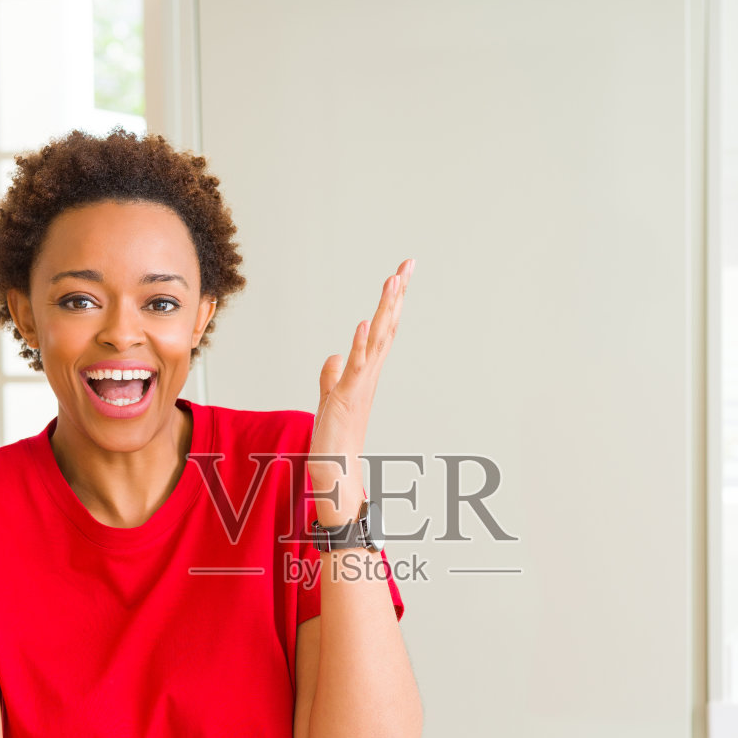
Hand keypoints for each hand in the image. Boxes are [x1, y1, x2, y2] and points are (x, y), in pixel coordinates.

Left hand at [310, 258, 413, 526]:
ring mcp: (359, 385)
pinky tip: (364, 323)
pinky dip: (360, 345)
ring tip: (393, 281)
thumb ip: (331, 376)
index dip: (391, 301)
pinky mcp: (345, 398)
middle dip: (396, 295)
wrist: (335, 472)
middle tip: (407, 265)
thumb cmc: (336, 439)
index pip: (381, 329)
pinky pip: (355, 367)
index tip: (401, 273)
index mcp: (365, 372)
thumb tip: (333, 357)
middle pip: (386, 327)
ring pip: (376, 341)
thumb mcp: (330, 399)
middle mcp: (368, 375)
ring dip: (384, 310)